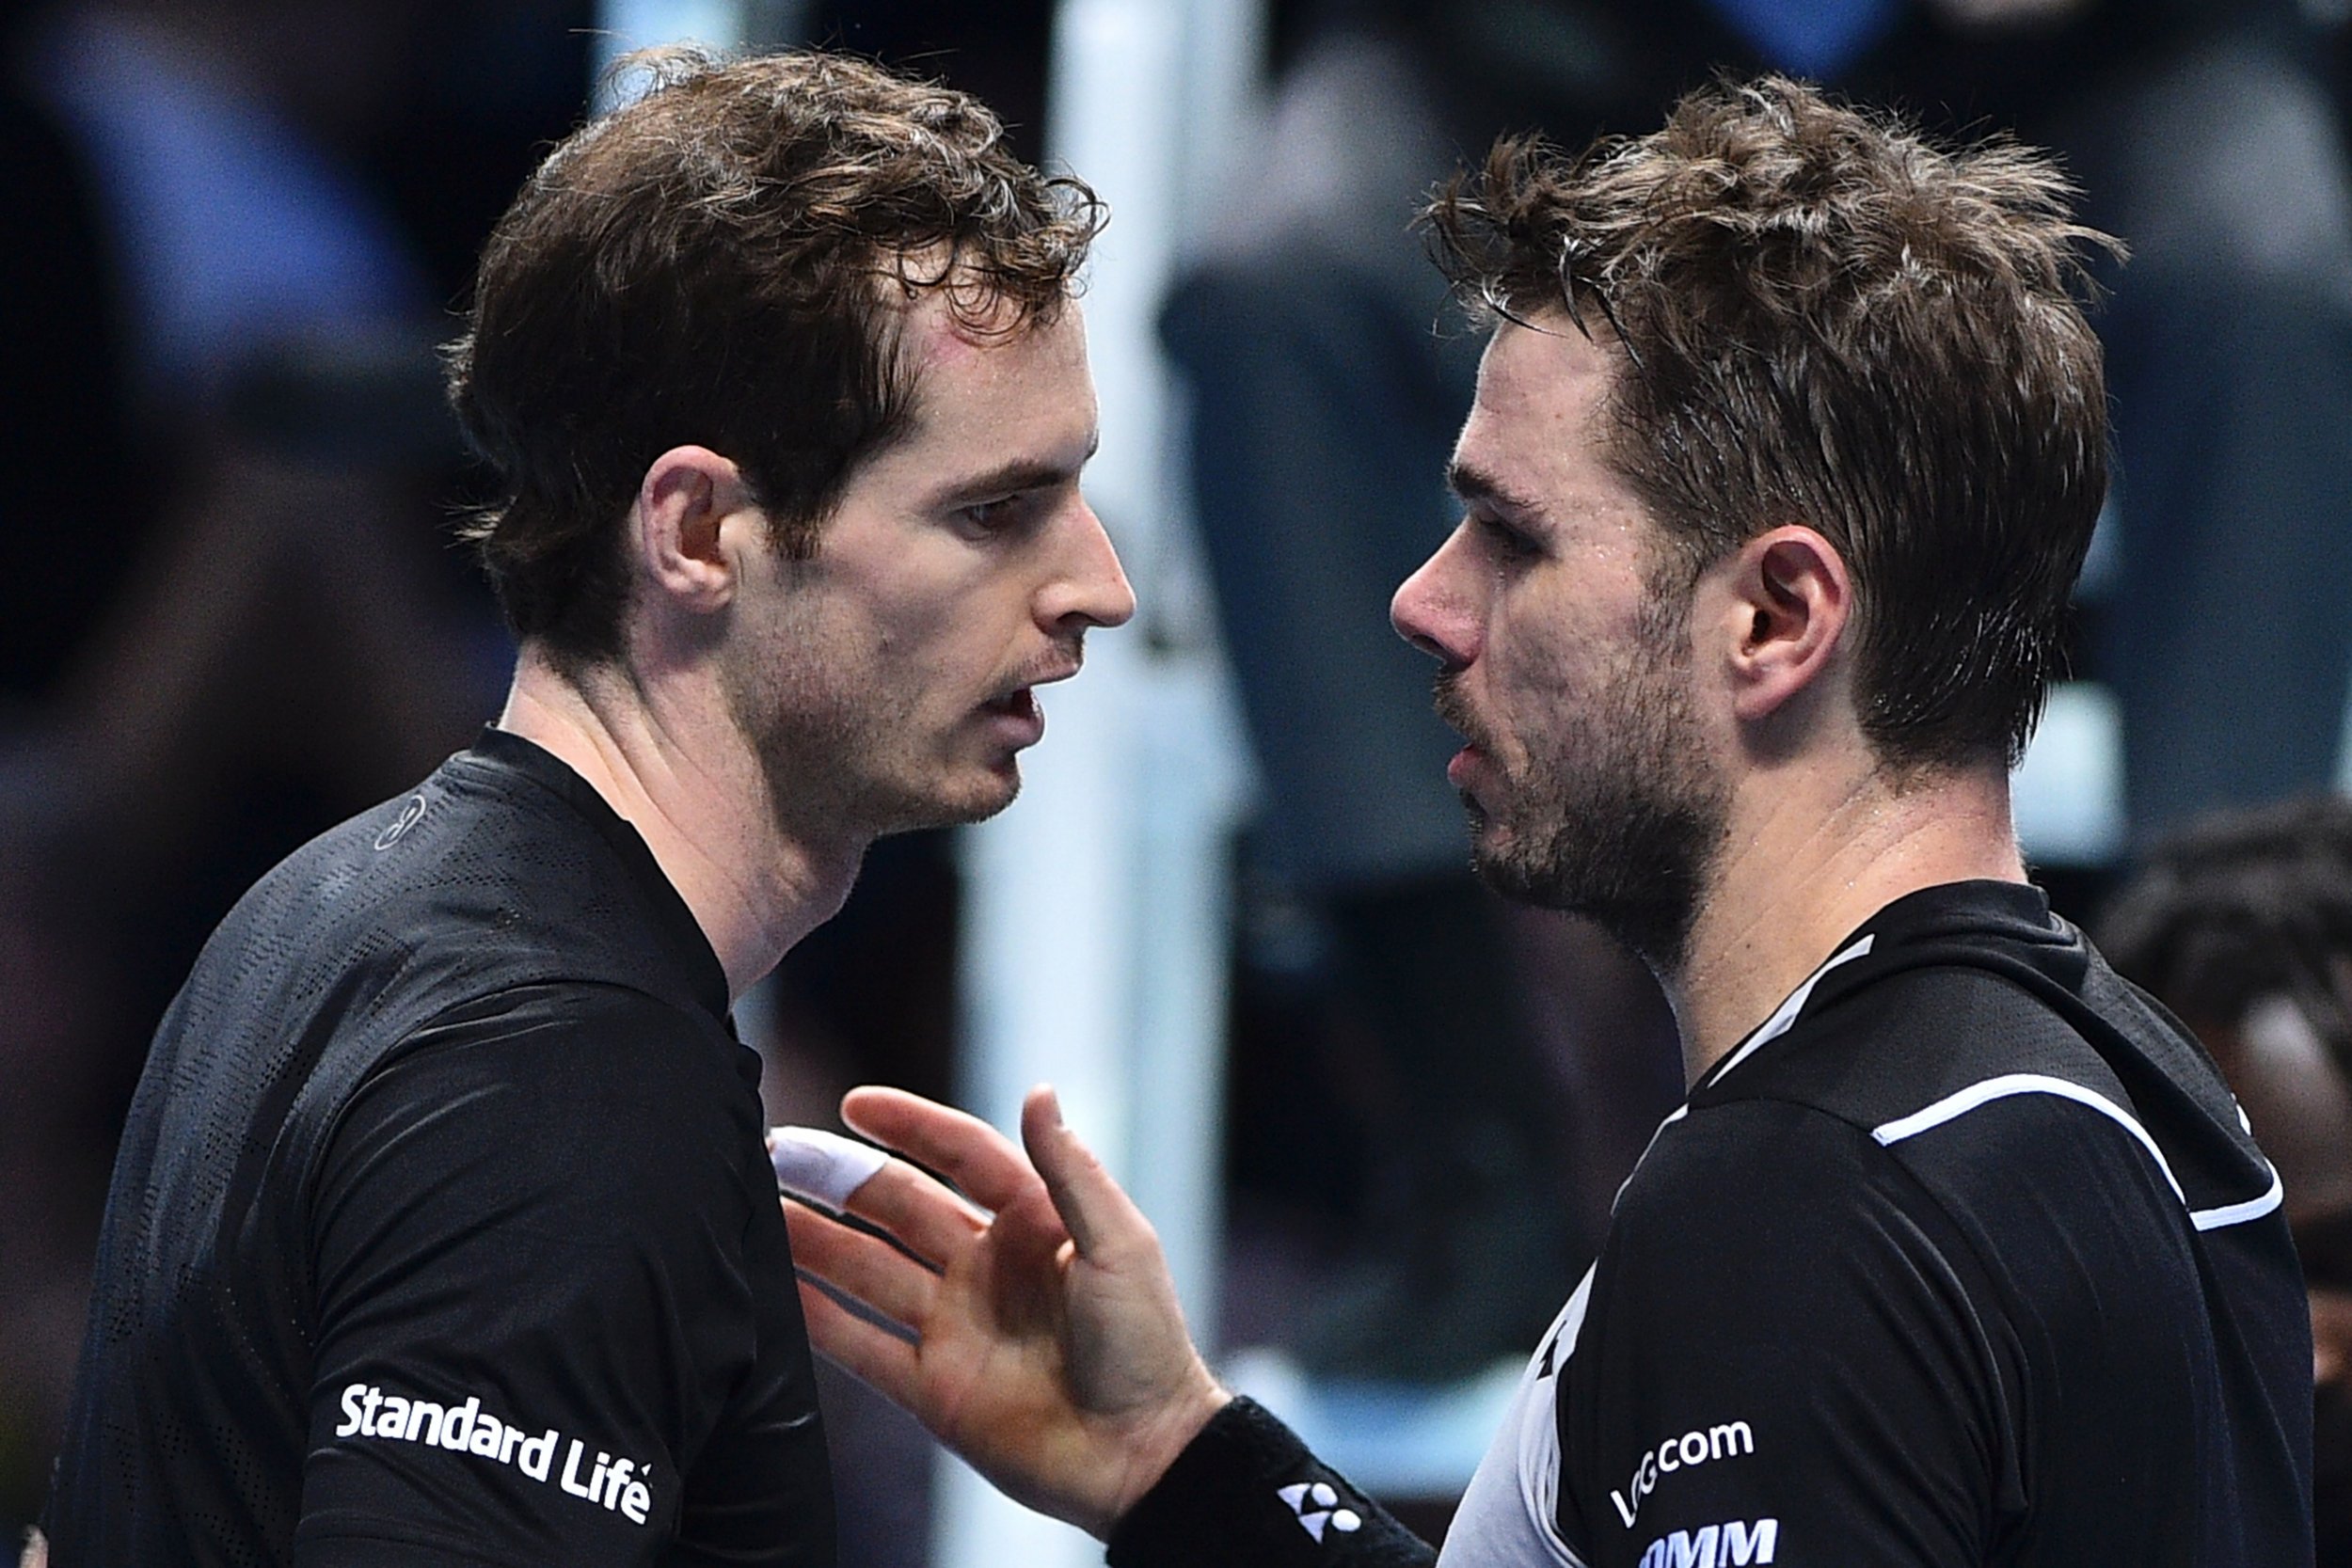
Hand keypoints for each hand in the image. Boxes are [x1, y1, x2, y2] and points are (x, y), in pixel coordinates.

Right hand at [782, 1084, 1230, 1537]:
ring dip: (814, 1240)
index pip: (960, 1156)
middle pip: (898, 1207)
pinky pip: (862, 1345)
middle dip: (840, 1178)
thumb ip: (1072, 1171)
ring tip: (759, 1210)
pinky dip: (817, 1318)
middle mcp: (985, 1266)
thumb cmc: (1146, 1344)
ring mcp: (954, 1325)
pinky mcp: (932, 1387)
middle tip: (779, 1152)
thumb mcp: (1119, 1244)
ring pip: (867, 1269)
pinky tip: (775, 1289)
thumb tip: (1039, 1089)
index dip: (910, 1126)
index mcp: (1033, 1223)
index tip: (856, 1104)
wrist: (1141, 1456)